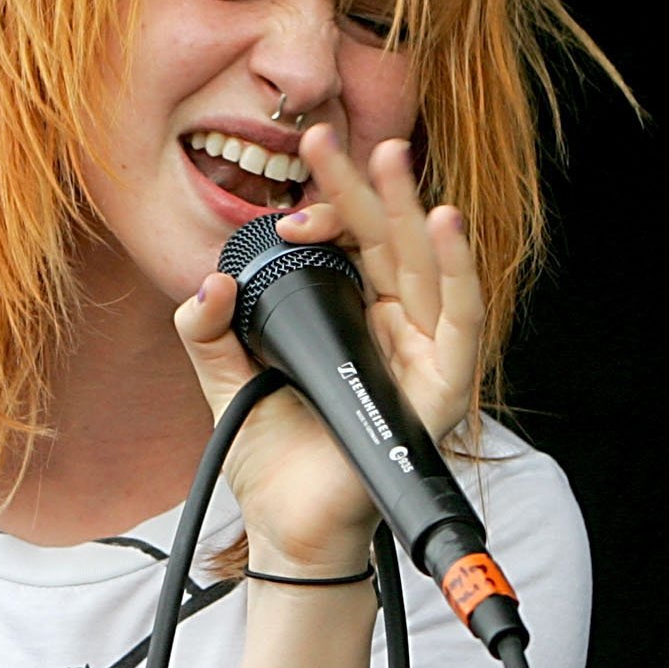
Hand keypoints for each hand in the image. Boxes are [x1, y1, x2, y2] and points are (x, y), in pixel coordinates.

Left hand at [175, 129, 483, 569]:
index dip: (324, 207)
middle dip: (361, 186)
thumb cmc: (274, 457)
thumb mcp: (225, 381)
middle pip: (387, 240)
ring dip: (411, 207)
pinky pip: (461, 320)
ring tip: (390, 156)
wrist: (291, 530)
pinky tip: (446, 223)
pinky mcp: (444, 386)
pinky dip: (458, 270)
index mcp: (353, 315)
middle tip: (328, 137)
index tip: (289, 191)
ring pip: (427, 264)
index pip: (350, 242)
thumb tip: (207, 283)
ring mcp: (423, 353)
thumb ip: (208, 330)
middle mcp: (395, 326)